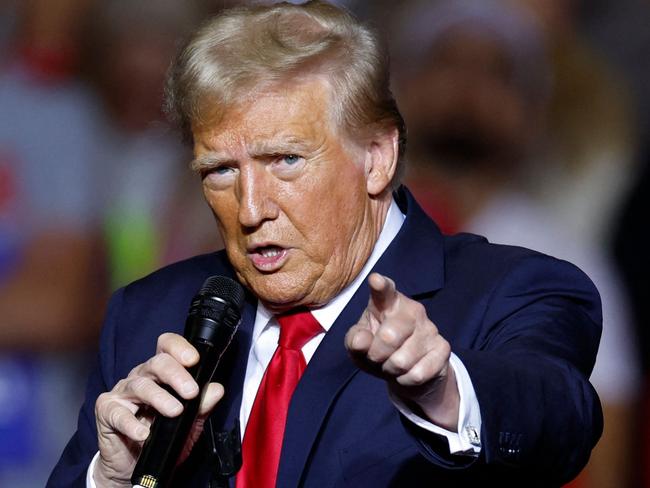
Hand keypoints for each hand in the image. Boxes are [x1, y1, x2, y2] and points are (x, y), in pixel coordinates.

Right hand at [93, 333, 223, 486]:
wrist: (135, 468)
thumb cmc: (163, 440)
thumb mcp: (189, 425)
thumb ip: (202, 407)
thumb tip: (216, 389)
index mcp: (161, 374)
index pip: (167, 347)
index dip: (179, 348)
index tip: (194, 360)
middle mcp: (141, 377)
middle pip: (157, 363)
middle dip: (176, 375)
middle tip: (191, 392)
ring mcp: (122, 393)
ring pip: (140, 385)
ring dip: (159, 397)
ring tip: (175, 411)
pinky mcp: (107, 412)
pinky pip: (118, 413)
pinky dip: (131, 423)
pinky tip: (143, 433)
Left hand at [345, 273, 458, 429]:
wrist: (408, 372)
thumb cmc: (378, 349)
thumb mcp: (360, 345)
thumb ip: (355, 340)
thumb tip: (360, 342)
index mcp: (388, 302)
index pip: (384, 291)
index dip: (380, 286)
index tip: (375, 280)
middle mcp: (412, 310)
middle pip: (388, 337)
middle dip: (376, 355)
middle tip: (377, 357)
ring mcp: (430, 328)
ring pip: (401, 361)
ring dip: (391, 370)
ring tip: (392, 365)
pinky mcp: (443, 348)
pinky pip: (417, 374)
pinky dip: (405, 380)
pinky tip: (407, 373)